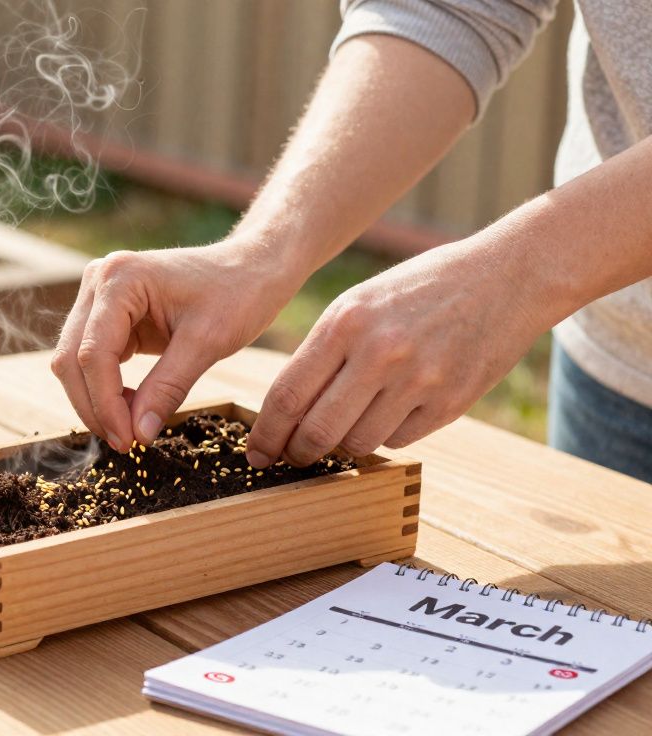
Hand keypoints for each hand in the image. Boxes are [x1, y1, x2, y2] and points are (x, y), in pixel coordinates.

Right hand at [52, 239, 299, 450]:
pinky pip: (92, 358)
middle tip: (125, 443)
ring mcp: (99, 295)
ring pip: (74, 361)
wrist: (252, 268)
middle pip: (72, 358)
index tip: (128, 441)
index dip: (106, 403)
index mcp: (120, 278)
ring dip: (95, 400)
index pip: (93, 353)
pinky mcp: (108, 313)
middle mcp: (99, 280)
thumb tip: (139, 434)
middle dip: (95, 406)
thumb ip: (168, 387)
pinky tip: (132, 407)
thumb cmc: (238, 293)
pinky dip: (106, 388)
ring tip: (130, 429)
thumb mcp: (207, 343)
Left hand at [246, 240, 543, 467]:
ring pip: (358, 443)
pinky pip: (398, 439)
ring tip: (343, 428)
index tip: (256, 452)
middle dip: (297, 452)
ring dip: (344, 444)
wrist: (505, 277)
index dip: (267, 434)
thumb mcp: (359, 303)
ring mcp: (418, 381)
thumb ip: (322, 352)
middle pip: (318, 431)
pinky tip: (389, 411)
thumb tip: (285, 411)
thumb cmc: (418, 290)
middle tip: (292, 457)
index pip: (288, 395)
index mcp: (345, 323)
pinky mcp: (451, 403)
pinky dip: (384, 435)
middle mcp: (379, 353)